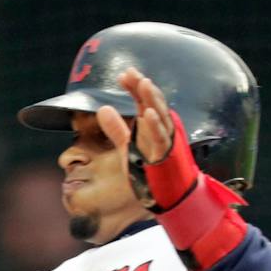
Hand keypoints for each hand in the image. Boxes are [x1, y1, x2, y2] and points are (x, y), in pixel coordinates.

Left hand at [104, 66, 248, 266]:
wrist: (169, 197)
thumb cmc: (151, 172)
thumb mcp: (127, 147)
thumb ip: (116, 129)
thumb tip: (101, 109)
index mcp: (152, 126)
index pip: (143, 101)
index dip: (134, 87)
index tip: (123, 74)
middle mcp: (161, 130)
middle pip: (153, 103)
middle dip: (143, 88)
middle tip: (132, 73)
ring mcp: (166, 141)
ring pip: (162, 116)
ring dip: (153, 100)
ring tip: (143, 83)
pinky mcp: (168, 155)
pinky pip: (162, 137)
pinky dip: (156, 125)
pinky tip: (148, 113)